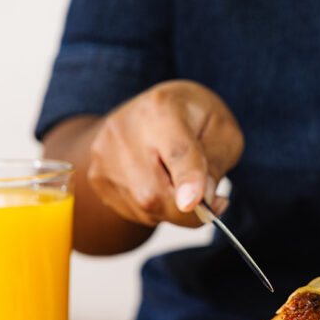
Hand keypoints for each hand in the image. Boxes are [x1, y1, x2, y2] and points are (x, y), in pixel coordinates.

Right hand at [88, 80, 243, 226]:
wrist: (151, 111)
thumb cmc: (193, 119)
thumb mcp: (222, 131)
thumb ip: (217, 163)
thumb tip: (201, 200)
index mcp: (162, 108)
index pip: (177, 151)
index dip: (187, 179)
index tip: (193, 202)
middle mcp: (124, 130)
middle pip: (156, 192)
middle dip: (189, 210)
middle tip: (211, 199)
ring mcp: (105, 155)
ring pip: (145, 208)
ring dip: (173, 208)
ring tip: (181, 180)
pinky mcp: (97, 177)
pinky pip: (134, 212)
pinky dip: (156, 209)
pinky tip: (160, 183)